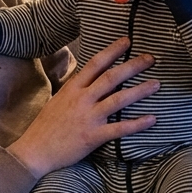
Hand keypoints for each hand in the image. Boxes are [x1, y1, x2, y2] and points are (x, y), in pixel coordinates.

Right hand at [7, 37, 158, 177]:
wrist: (35, 151)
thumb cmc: (46, 126)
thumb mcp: (59, 100)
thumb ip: (76, 89)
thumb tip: (90, 77)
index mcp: (73, 89)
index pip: (95, 63)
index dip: (112, 50)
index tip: (128, 41)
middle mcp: (82, 99)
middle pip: (111, 77)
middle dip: (133, 65)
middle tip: (151, 58)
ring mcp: (88, 117)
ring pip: (118, 99)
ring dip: (140, 91)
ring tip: (157, 84)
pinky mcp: (93, 136)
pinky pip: (119, 128)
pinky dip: (137, 124)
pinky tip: (152, 119)